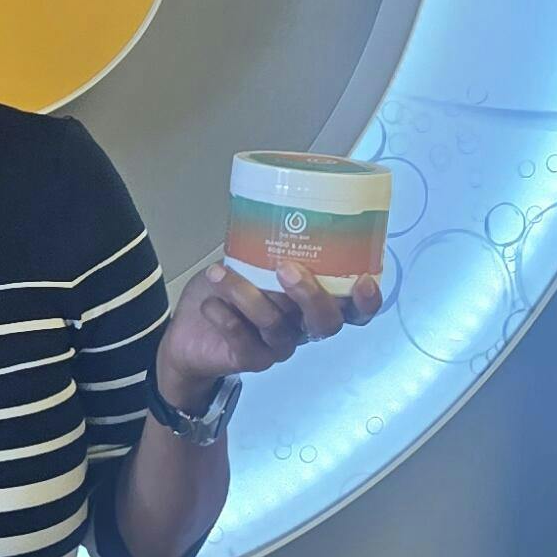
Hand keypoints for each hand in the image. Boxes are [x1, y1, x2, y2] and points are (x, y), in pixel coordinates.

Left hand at [153, 260, 383, 412]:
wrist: (189, 329)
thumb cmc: (228, 286)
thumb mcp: (248, 256)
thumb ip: (266, 240)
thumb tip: (277, 198)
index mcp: (312, 301)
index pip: (354, 310)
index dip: (366, 301)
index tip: (363, 280)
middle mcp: (302, 326)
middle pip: (326, 323)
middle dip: (310, 295)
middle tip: (285, 269)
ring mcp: (279, 345)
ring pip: (277, 326)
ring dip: (247, 296)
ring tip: (219, 273)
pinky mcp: (251, 359)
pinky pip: (245, 342)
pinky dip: (226, 318)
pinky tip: (210, 303)